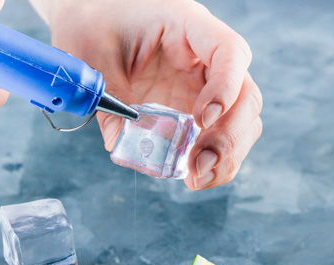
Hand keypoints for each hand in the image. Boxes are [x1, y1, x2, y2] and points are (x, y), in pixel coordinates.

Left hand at [39, 0, 261, 189]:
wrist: (88, 18)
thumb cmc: (93, 24)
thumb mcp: (94, 59)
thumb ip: (109, 102)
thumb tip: (122, 145)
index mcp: (188, 28)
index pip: (229, 52)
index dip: (225, 88)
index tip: (201, 120)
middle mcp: (205, 57)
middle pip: (245, 94)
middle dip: (229, 135)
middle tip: (199, 165)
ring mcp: (203, 84)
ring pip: (241, 120)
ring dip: (227, 153)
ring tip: (196, 176)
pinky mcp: (194, 107)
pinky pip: (218, 134)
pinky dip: (214, 158)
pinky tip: (194, 175)